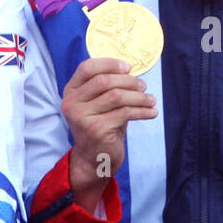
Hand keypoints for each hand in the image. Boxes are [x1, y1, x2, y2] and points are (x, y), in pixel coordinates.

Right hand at [62, 57, 156, 212]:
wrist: (94, 159)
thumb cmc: (101, 126)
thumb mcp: (100, 103)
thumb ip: (108, 86)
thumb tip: (130, 70)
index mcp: (71, 91)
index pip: (87, 67)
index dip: (109, 63)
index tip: (128, 67)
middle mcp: (72, 102)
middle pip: (104, 80)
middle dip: (129, 81)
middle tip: (144, 87)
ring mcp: (82, 117)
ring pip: (117, 96)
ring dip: (139, 97)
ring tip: (151, 100)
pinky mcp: (96, 129)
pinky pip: (125, 113)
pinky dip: (143, 111)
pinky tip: (151, 112)